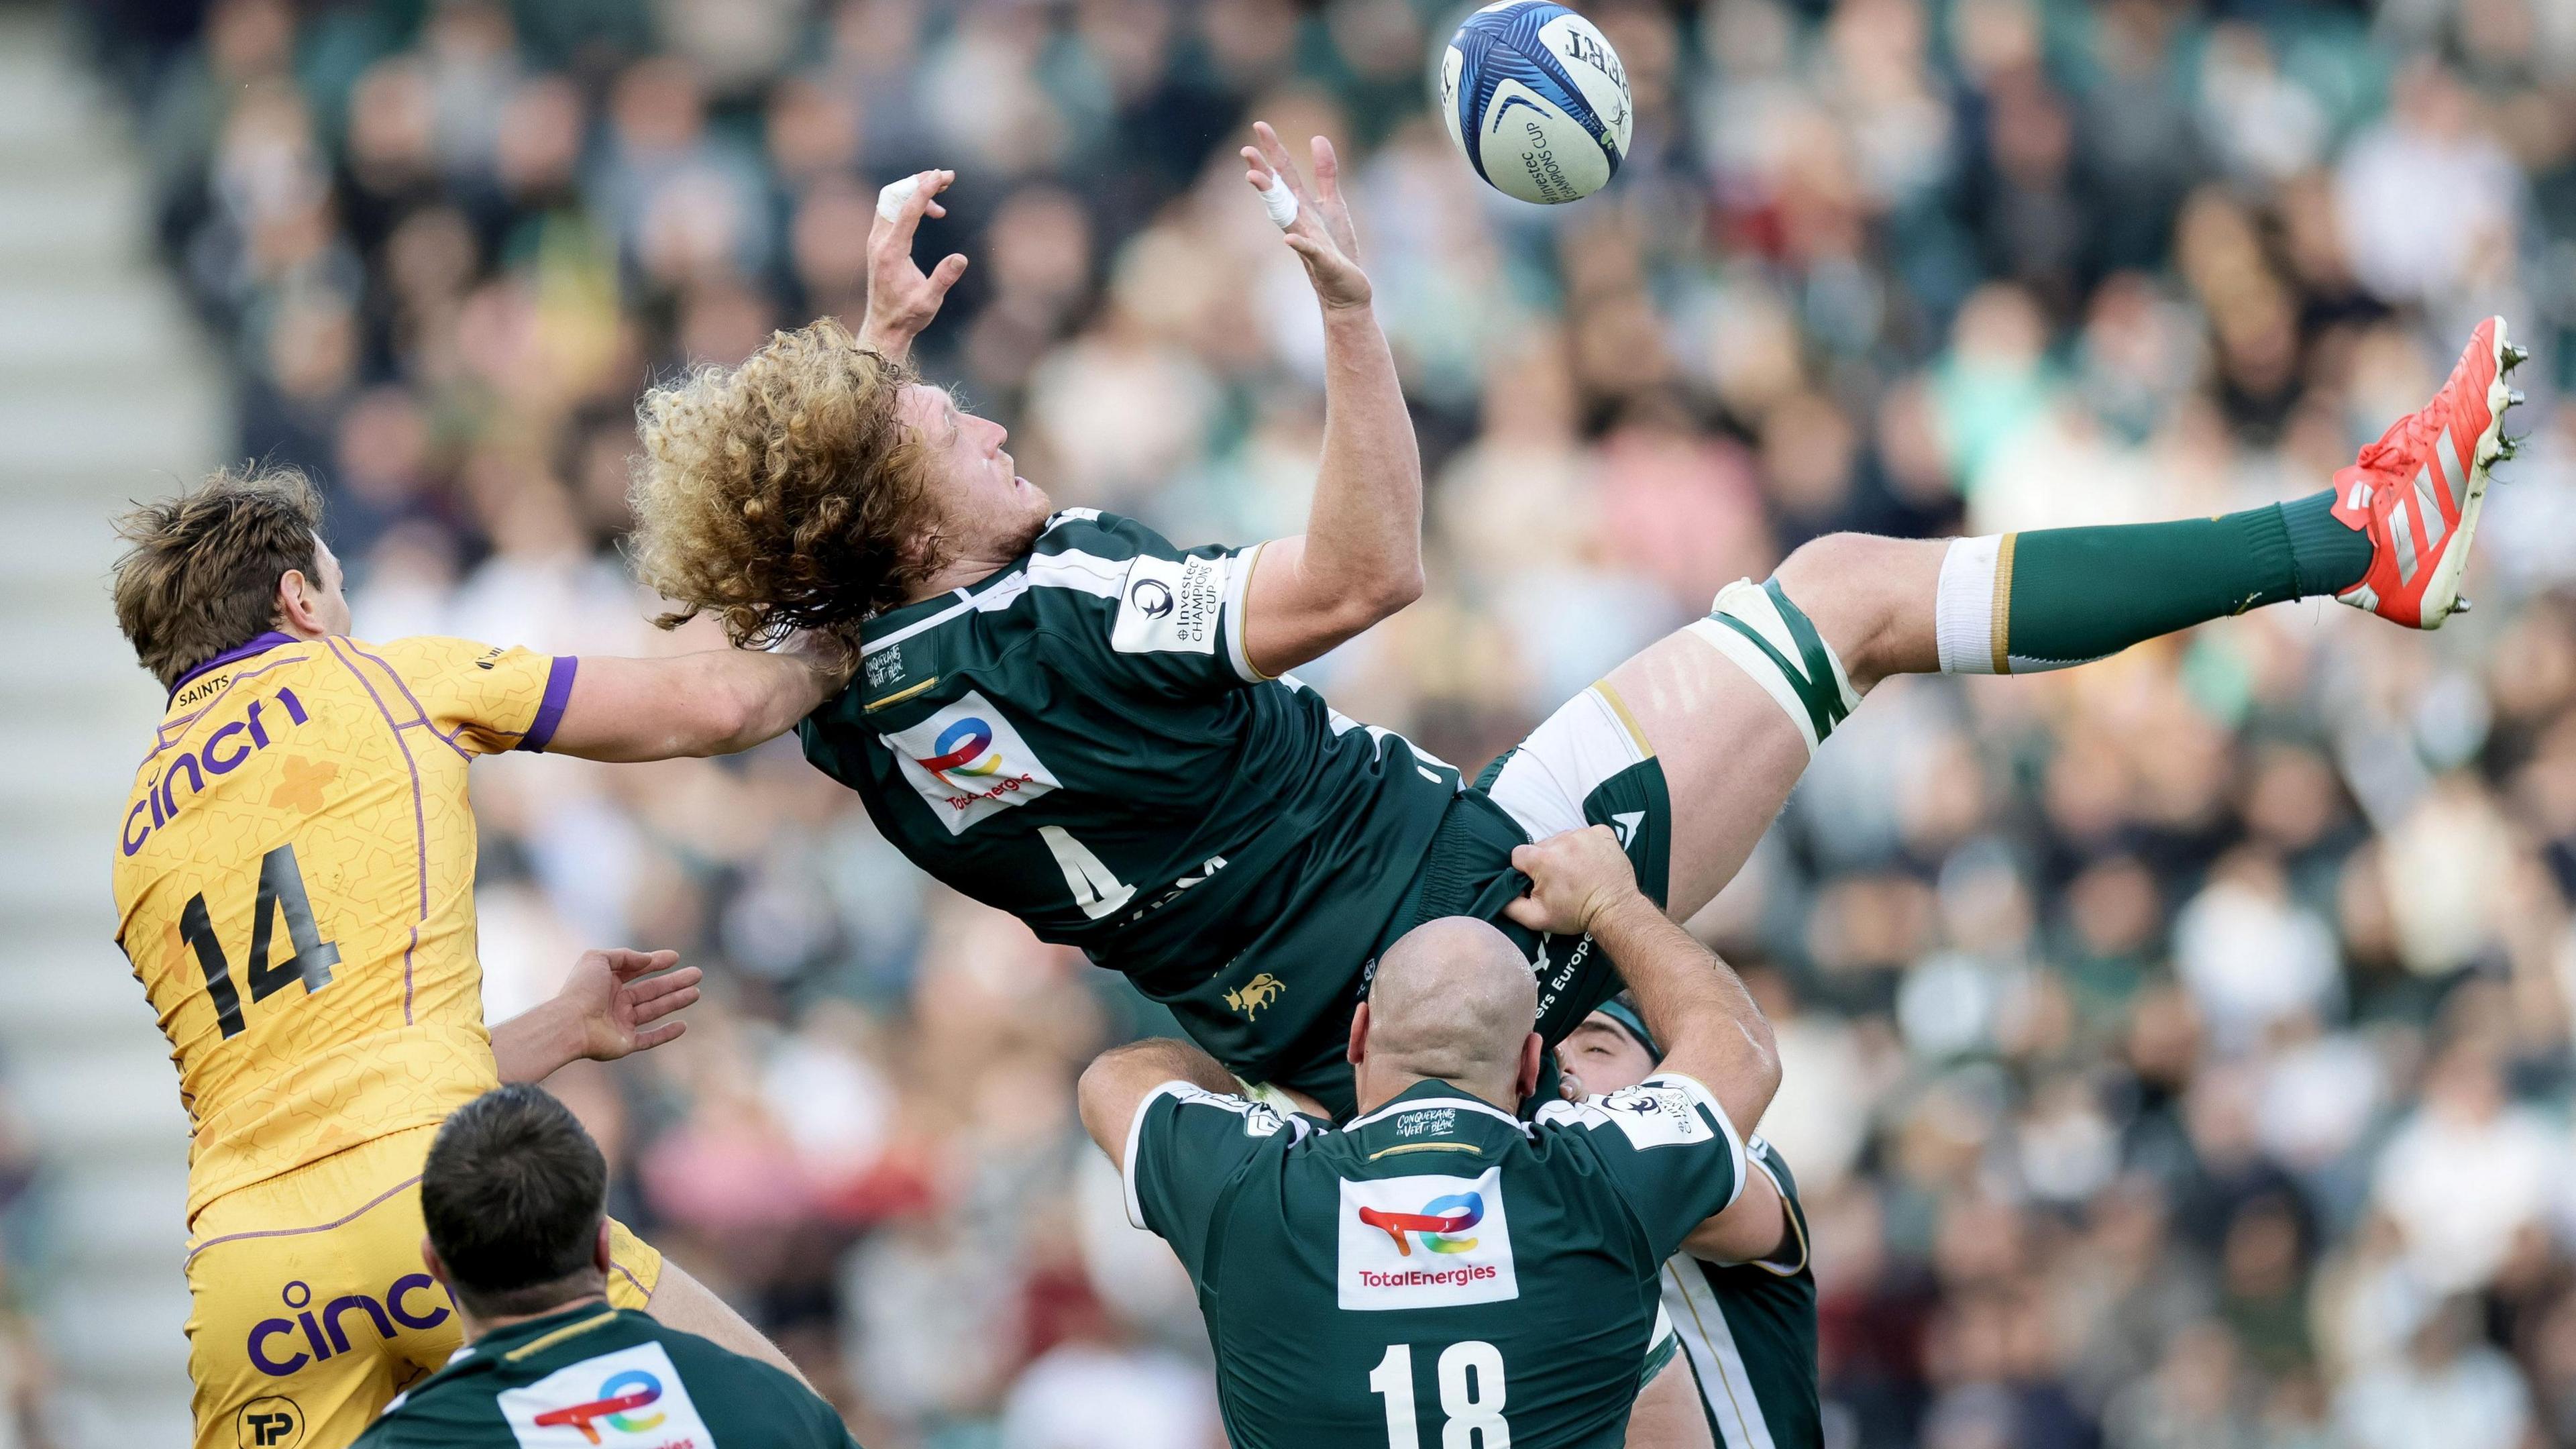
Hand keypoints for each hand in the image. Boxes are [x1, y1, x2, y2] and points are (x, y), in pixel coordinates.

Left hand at [557, 948, 701, 1062]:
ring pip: (654, 1010)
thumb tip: (647, 959)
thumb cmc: (581, 989)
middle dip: (675, 982)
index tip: (675, 957)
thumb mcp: (597, 958)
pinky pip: (650, 1039)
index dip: (656, 962)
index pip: (637, 970)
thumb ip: (624, 955)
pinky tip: (683, 1026)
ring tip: (696, 992)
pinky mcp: (625, 1044)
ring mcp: (621, 1024)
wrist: (570, 1024)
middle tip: (697, 974)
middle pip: (651, 990)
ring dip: (676, 1001)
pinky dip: (666, 1034)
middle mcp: (615, 1003)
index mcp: (607, 983)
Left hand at [859, 169, 968, 358]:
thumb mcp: (929, 302)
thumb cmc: (908, 316)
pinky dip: (910, 203)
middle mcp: (879, 241)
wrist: (884, 327)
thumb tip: (961, 258)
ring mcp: (876, 241)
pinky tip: (932, 213)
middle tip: (946, 177)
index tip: (943, 175)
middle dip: (919, 181)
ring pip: (891, 201)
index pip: (907, 209)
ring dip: (914, 191)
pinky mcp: (878, 243)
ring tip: (942, 196)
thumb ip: (943, 279)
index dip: (926, 188)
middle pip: (894, 195)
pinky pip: (891, 211)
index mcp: (891, 251)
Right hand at [1242, 123, 1370, 310]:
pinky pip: (1310, 251)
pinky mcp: (1323, 261)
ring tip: (1254, 179)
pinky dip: (1300, 245)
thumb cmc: (1336, 249)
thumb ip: (1325, 173)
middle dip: (1263, 170)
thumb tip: (1317, 138)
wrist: (1345, 290)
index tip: (1259, 125)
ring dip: (1270, 199)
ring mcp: (1307, 241)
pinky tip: (1290, 240)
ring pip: (1286, 217)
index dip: (1273, 149)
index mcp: (1301, 206)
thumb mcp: (1332, 204)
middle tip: (1245, 149)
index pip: (1284, 174)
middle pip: (1278, 192)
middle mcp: (1299, 222)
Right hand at [1503, 825, 1639, 935]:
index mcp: (1543, 858)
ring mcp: (1584, 834)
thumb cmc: (1576, 914)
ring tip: (1577, 872)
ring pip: (1562, 839)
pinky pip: (1584, 834)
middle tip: (1561, 881)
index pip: (1519, 855)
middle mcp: (1562, 840)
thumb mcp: (1537, 918)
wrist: (1614, 910)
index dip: (1526, 871)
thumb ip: (1510, 907)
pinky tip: (1590, 863)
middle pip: (1541, 846)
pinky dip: (1585, 846)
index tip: (1540, 883)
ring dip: (1565, 853)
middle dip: (1546, 862)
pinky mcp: (1602, 832)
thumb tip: (1498, 896)